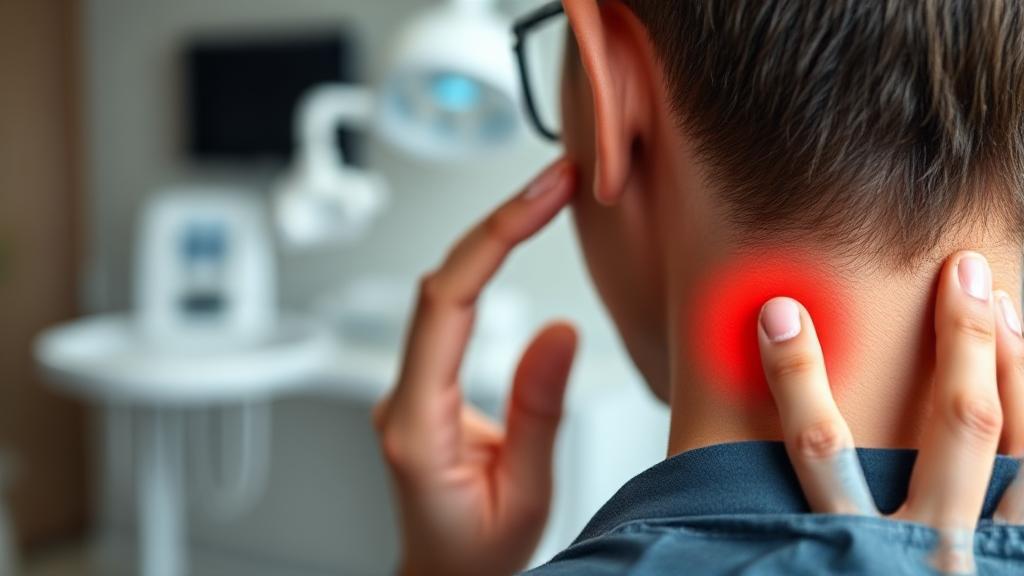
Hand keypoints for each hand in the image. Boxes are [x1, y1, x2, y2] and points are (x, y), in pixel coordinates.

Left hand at [374, 159, 578, 575]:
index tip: (544, 198)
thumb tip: (558, 329)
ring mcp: (411, 384)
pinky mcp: (427, 380)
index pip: (446, 304)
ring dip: (494, 234)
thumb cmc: (476, 554)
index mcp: (416, 422)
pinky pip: (452, 307)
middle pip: (444, 282)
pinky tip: (516, 238)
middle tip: (559, 180)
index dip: (494, 239)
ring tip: (549, 196)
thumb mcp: (525, 494)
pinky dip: (487, 263)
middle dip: (500, 220)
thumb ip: (537, 413)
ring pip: (445, 287)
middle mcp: (403, 394)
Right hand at [758, 251, 1023, 573]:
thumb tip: (718, 512)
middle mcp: (929, 550)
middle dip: (959, 341)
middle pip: (954, 428)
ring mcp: (985, 561)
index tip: (779, 313)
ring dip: (1023, 375)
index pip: (819, 448)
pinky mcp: (1019, 567)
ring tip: (1011, 307)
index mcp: (852, 557)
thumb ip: (768, 547)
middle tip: (960, 273)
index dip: (799, 373)